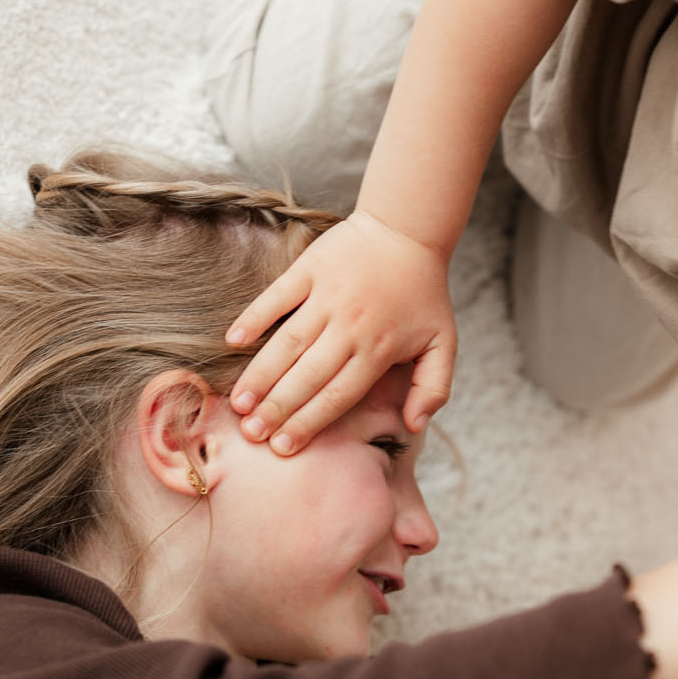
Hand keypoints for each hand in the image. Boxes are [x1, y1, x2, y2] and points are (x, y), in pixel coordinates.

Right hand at [225, 209, 455, 452]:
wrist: (407, 230)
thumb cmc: (423, 293)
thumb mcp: (444, 343)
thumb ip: (434, 388)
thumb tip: (414, 426)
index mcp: (379, 350)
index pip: (338, 396)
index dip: (309, 423)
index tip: (284, 448)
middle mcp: (350, 327)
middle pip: (308, 376)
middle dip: (278, 408)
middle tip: (252, 433)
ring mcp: (327, 296)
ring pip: (288, 343)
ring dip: (261, 374)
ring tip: (239, 402)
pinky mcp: (309, 269)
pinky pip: (277, 296)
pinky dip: (254, 317)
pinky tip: (233, 341)